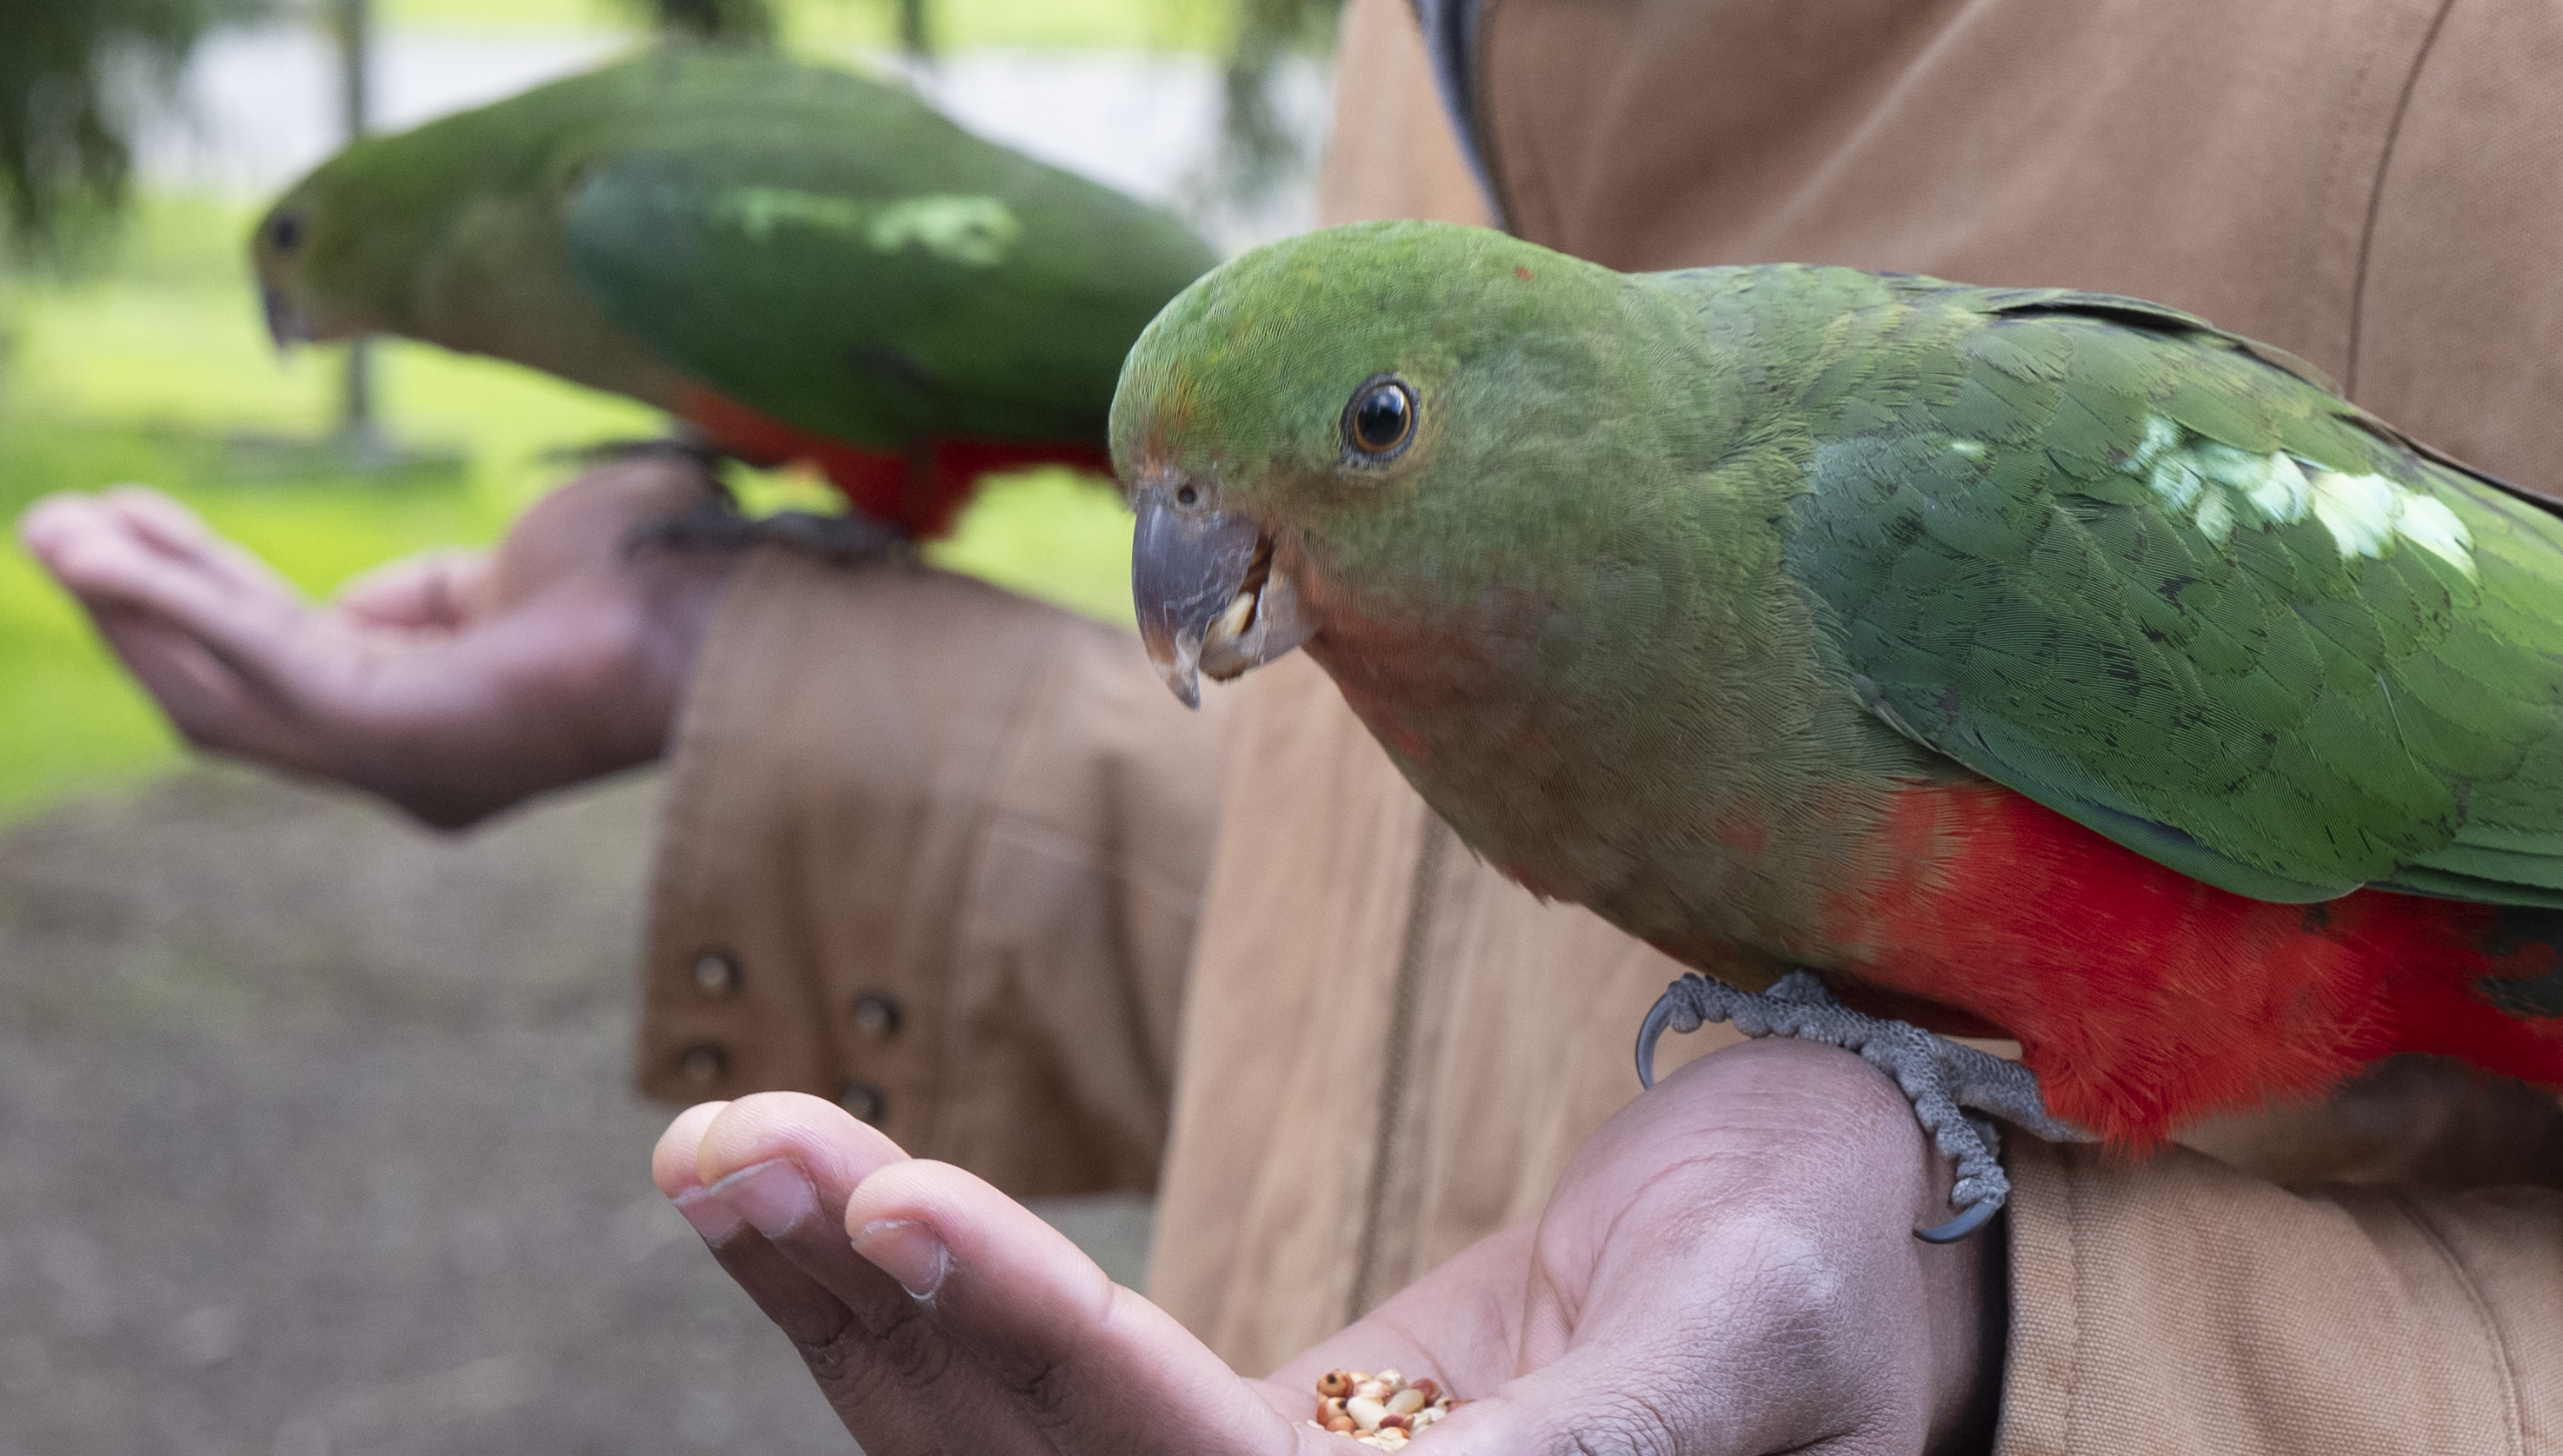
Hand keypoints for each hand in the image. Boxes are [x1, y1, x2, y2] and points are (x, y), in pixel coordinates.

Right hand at [17, 455, 743, 829]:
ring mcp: (395, 755)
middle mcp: (403, 756)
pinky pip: (253, 662)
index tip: (119, 527)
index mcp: (430, 717)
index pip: (278, 657)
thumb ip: (429, 593)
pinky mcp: (391, 733)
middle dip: (132, 602)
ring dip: (128, 603)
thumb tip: (351, 602)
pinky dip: (173, 604)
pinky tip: (111, 550)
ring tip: (50, 531)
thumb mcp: (518, 563)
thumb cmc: (661, 566)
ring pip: (217, 683)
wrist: (736, 591)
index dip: (193, 594)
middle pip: (224, 680)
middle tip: (47, 527)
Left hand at [651, 1037, 1997, 1455]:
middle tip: (722, 1138)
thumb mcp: (1748, 1333)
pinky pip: (1019, 1383)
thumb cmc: (1833, 1265)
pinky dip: (897, 1284)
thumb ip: (1601, 1435)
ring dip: (841, 1289)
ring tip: (714, 1142)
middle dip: (872, 1306)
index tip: (904, 1205)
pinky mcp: (1208, 1452)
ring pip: (992, 1433)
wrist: (1847, 1243)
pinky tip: (792, 1185)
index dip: (1037, 1349)